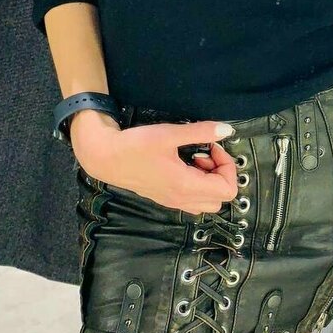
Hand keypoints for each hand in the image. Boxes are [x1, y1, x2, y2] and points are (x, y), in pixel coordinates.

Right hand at [71, 111, 238, 215]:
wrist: (104, 157)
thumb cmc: (135, 145)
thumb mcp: (170, 134)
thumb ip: (201, 132)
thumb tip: (227, 130)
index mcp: (185, 186)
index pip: (228, 190)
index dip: (228, 166)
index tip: (213, 148)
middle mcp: (181, 199)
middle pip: (220, 199)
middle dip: (221, 175)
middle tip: (206, 154)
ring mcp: (172, 202)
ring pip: (207, 202)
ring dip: (209, 181)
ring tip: (195, 160)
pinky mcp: (165, 198)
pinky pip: (192, 200)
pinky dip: (197, 185)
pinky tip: (184, 166)